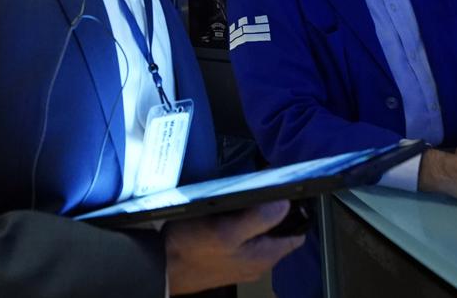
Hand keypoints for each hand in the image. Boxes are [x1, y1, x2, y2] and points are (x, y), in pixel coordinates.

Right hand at [164, 200, 305, 294]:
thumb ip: (258, 218)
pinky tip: (225, 213)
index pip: (295, 234)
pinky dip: (238, 224)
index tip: (287, 192)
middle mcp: (257, 262)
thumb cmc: (190, 249)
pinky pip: (242, 237)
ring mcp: (241, 261)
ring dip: (253, 216)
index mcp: (264, 257)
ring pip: (259, 233)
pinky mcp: (227, 257)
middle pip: (277, 232)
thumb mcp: (226, 229)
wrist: (160, 265)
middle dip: (272, 212)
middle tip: (258, 191)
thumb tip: (285, 203)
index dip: (295, 212)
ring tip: (240, 200)